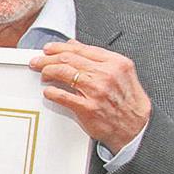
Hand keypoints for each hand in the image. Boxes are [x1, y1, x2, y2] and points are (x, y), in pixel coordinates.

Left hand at [29, 39, 151, 153]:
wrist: (136, 127)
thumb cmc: (128, 102)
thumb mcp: (121, 73)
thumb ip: (99, 59)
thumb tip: (75, 45)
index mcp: (115, 63)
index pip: (81, 49)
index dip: (60, 47)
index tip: (49, 49)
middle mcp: (106, 74)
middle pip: (68, 59)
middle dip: (48, 58)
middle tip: (38, 61)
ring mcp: (96, 91)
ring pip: (63, 73)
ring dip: (47, 71)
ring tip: (42, 73)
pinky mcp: (88, 108)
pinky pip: (62, 96)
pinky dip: (51, 92)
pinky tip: (48, 91)